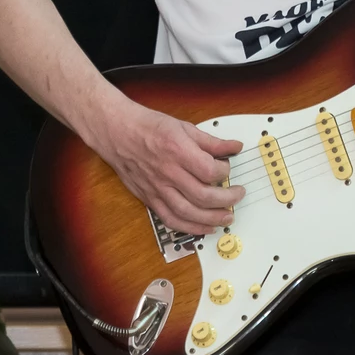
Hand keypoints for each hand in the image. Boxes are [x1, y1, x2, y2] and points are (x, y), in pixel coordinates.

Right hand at [86, 100, 244, 234]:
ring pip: (188, 212)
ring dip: (211, 219)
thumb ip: (211, 142)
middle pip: (202, 196)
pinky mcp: (149, 198)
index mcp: (178, 151)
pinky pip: (170, 219)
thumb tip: (234, 147)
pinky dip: (189, 227)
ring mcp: (157, 188)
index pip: (209, 171)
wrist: (116, 132)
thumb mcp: (184, 127)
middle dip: (226, 199)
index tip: (228, 169)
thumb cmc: (148, 126)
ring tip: (227, 217)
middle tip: (238, 195)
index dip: (225, 173)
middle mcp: (168, 172)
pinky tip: (204, 228)